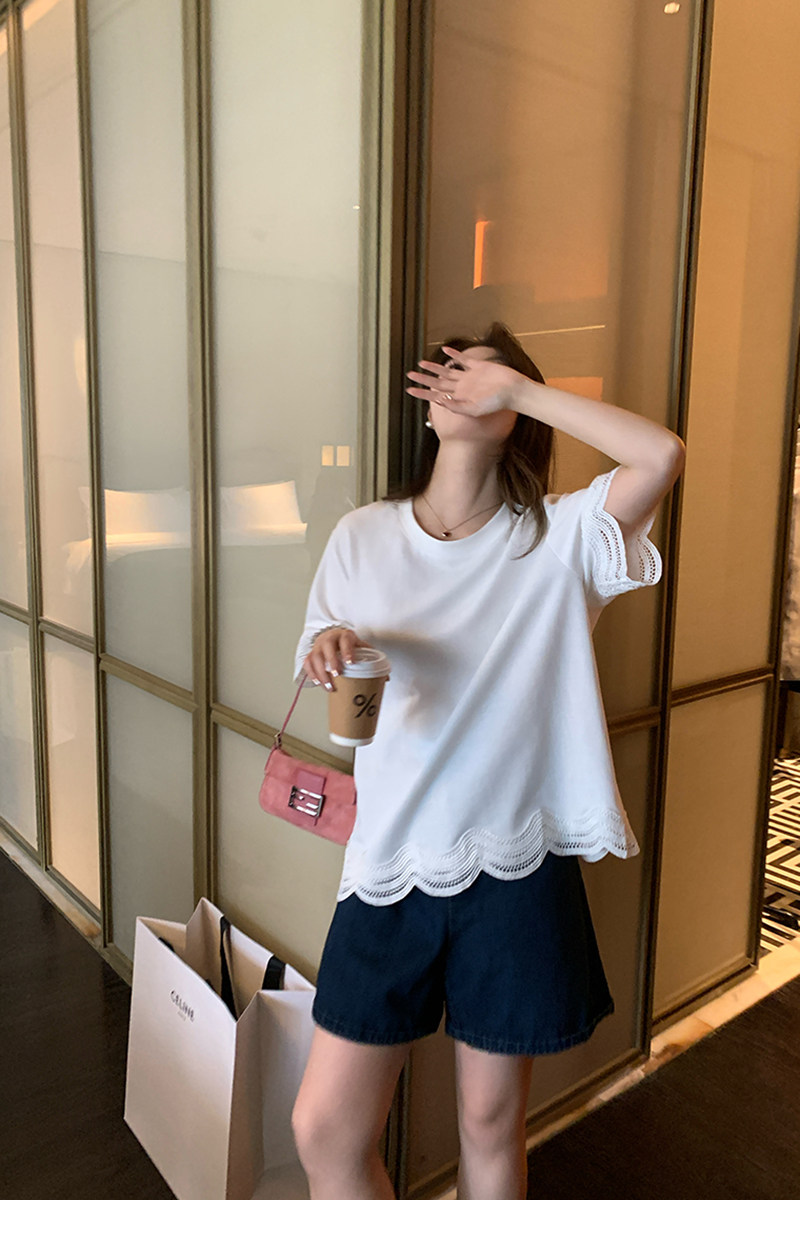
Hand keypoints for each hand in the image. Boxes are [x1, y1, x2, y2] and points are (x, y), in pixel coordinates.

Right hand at [303, 627, 376, 691]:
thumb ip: (372, 660)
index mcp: (345, 635)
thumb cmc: (350, 646)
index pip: (345, 639)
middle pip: (327, 646)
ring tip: (328, 686)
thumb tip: (385, 679)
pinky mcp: (311, 654)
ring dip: (320, 672)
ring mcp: (318, 646)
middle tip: (337, 675)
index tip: (351, 663)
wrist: (334, 637)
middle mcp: (330, 638)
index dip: (347, 650)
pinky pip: (307, 663)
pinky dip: (311, 673)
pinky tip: (318, 683)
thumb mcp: (362, 648)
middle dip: (332, 661)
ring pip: (315, 656)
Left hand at [405, 346, 521, 417]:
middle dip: (423, 379)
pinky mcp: (478, 366)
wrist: (513, 391)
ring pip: (446, 371)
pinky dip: (453, 355)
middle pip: (437, 382)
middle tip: (410, 375)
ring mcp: (469, 376)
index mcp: (459, 397)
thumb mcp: (475, 409)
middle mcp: (462, 387)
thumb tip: (441, 401)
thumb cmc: (497, 403)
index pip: (436, 395)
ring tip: (421, 363)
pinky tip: (445, 351)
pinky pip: (463, 359)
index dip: (422, 393)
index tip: (409, 390)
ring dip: (434, 367)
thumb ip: (457, 406)